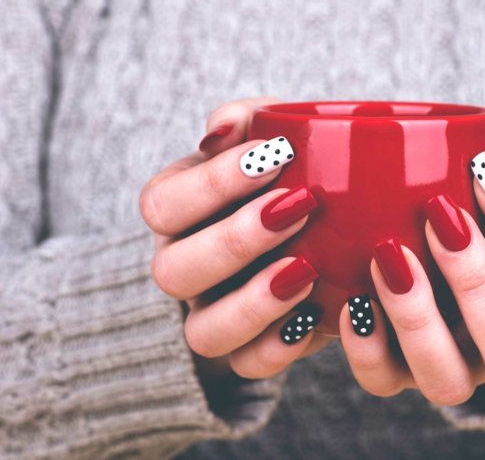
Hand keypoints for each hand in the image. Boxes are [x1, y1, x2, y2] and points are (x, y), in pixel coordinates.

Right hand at [140, 97, 332, 381]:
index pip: (161, 204)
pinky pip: (248, 365)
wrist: (322, 227)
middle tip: (301, 207)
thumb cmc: (289, 172)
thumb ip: (247, 119)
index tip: (276, 156)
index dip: (212, 184)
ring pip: (204, 332)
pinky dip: (280, 345)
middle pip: (174, 272)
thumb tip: (224, 130)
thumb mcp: (272, 135)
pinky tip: (316, 312)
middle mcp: (183, 267)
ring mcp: (211, 313)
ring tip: (308, 268)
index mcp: (176, 214)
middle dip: (237, 240)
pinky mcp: (250, 347)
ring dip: (254, 301)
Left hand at [338, 151, 484, 404]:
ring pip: (448, 382)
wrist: (440, 209)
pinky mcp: (401, 369)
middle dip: (475, 284)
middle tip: (439, 215)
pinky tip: (356, 298)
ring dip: (417, 319)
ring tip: (389, 253)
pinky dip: (366, 347)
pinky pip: (384, 382)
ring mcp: (457, 365)